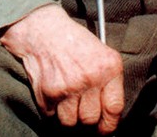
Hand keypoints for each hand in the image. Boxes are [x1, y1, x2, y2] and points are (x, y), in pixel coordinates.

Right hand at [0, 4, 123, 133]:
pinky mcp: (48, 93)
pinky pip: (52, 116)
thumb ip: (109, 80)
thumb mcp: (100, 51)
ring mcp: (68, 87)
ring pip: (70, 122)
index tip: (104, 128)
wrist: (42, 30)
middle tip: (80, 108)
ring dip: (67, 116)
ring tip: (66, 99)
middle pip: (91, 119)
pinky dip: (51, 110)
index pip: (115, 109)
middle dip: (85, 118)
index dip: (109, 124)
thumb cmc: (72, 41)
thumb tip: (110, 114)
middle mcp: (90, 78)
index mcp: (108, 67)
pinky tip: (53, 92)